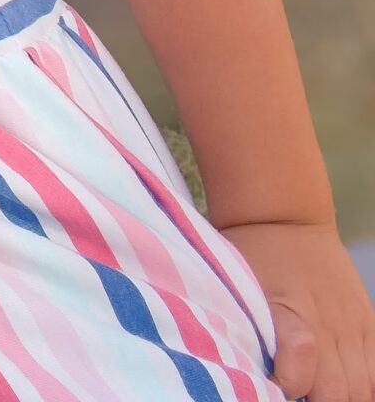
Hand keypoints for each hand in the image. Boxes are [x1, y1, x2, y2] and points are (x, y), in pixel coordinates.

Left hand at [224, 220, 374, 399]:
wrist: (285, 217)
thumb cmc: (252, 253)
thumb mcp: (238, 287)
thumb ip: (253, 333)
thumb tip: (248, 369)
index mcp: (292, 319)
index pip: (297, 378)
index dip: (287, 389)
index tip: (273, 387)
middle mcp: (330, 327)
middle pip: (339, 394)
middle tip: (299, 396)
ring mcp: (355, 327)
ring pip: (363, 387)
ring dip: (345, 396)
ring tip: (319, 393)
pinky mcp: (369, 322)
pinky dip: (366, 385)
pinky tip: (349, 386)